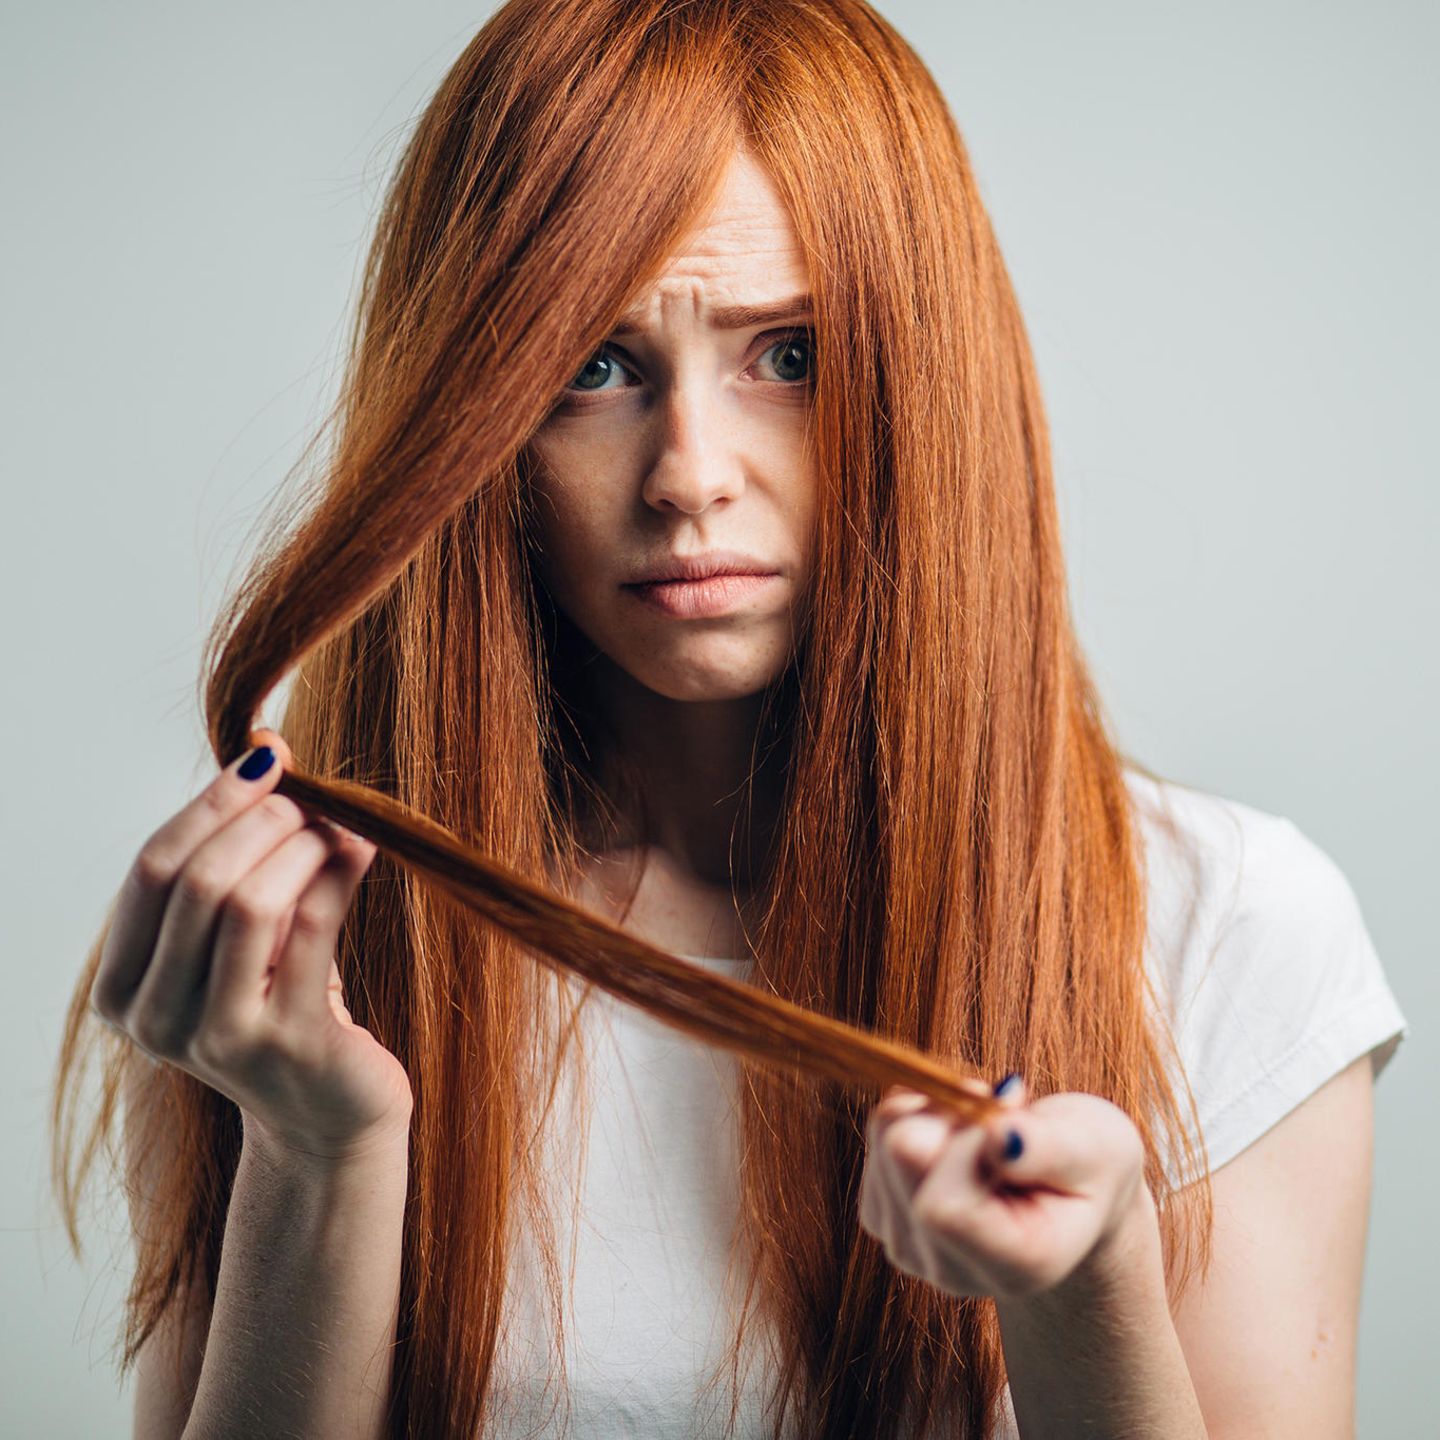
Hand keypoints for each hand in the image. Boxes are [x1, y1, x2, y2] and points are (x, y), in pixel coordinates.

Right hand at [90, 729, 412, 1163]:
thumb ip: (230, 862)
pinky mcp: (290, 1043)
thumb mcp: (235, 940)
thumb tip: (265, 751)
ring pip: (249, 902)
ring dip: (301, 844)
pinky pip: (313, 927)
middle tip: (310, 794)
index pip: (152, 869)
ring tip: (340, 822)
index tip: (265, 758)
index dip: (209, 804)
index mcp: (121, 989)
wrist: (327, 1113)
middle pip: (197, 880)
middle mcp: (155, 1020)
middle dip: (261, 819)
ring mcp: (219, 1037)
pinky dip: (339, 870)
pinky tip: (364, 846)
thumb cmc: (280, 1004)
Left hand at [858, 1076, 1148, 1301]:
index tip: (1011, 1116)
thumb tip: (998, 1137)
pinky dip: (918, 1113)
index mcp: (1015, 1266)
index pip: (942, 1207)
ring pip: (886, 1137)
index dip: (968, 1141)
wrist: (1070, 1191)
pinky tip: (961, 1135)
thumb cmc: (1091, 1165)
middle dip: (953, 1113)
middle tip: (1005, 1109)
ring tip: (988, 1127)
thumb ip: (1047, 1148)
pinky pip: (878, 1133)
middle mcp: (951, 1270)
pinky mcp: (884, 1215)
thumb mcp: (1096, 1147)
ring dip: (936, 1111)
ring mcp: (910, 1246)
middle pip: (904, 1158)